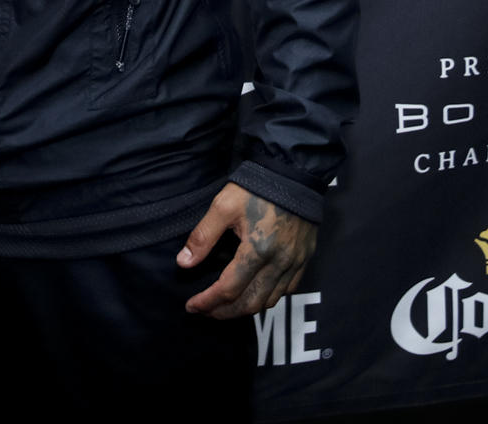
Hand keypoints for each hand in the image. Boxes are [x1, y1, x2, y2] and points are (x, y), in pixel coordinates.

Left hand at [179, 183, 317, 318]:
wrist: (293, 175)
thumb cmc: (256, 188)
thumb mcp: (222, 206)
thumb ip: (202, 237)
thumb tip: (183, 263)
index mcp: (257, 250)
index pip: (229, 289)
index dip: (208, 301)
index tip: (191, 305)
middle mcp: (279, 262)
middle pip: (250, 303)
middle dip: (224, 312)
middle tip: (205, 311)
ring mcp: (295, 263)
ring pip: (269, 301)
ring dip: (245, 309)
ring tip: (224, 306)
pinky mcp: (304, 260)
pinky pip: (286, 290)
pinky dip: (267, 298)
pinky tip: (253, 294)